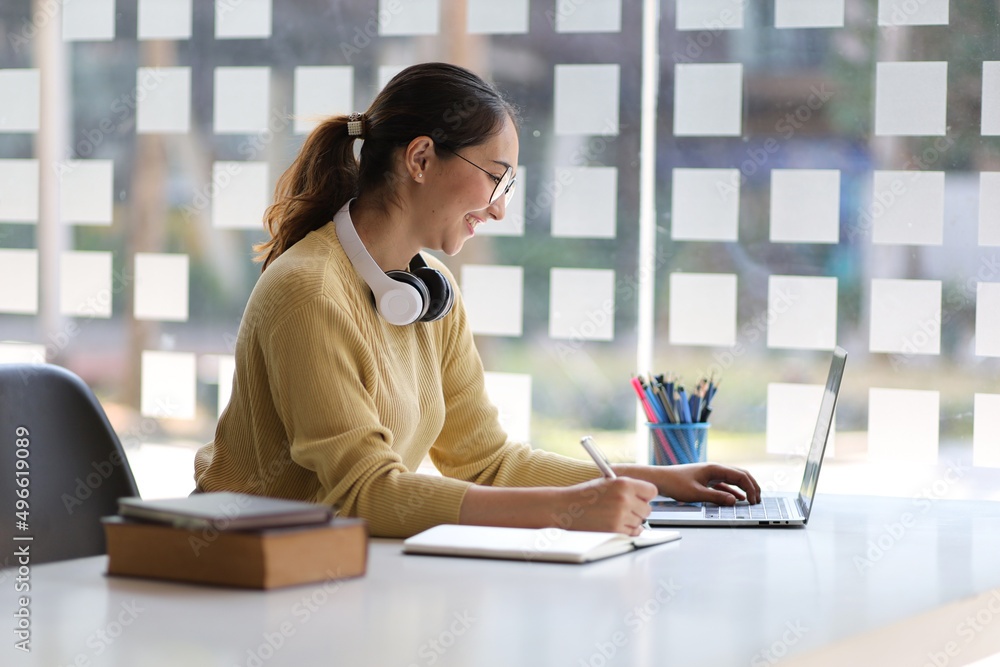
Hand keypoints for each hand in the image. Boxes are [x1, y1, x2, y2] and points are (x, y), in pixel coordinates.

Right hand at [554, 477, 657, 535]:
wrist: (564, 507)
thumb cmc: (583, 495)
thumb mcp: (607, 483)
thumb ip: (627, 488)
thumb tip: (645, 496)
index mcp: (623, 483)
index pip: (651, 491)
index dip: (645, 495)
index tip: (639, 497)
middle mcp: (624, 499)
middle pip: (647, 509)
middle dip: (638, 510)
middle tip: (623, 508)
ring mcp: (620, 516)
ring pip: (640, 522)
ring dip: (631, 521)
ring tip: (613, 515)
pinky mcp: (615, 530)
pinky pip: (633, 532)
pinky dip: (627, 530)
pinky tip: (613, 523)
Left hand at [615, 462, 760, 505]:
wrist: (660, 479)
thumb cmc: (675, 484)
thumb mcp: (696, 494)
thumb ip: (716, 498)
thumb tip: (735, 501)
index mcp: (715, 468)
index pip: (740, 476)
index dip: (751, 488)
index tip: (754, 501)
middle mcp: (715, 469)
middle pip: (740, 476)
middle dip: (752, 487)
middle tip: (758, 500)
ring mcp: (711, 474)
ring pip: (733, 480)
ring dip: (744, 489)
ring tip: (752, 501)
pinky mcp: (706, 480)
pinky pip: (724, 485)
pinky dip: (733, 492)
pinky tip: (737, 499)